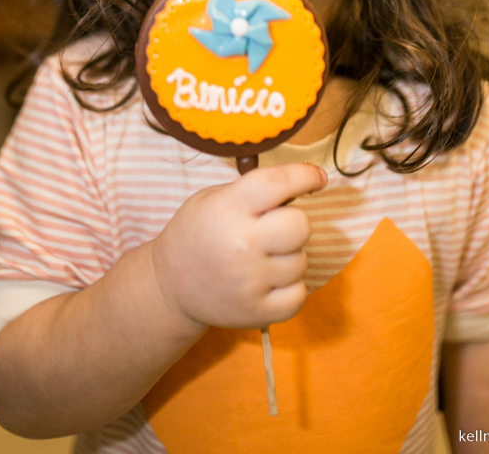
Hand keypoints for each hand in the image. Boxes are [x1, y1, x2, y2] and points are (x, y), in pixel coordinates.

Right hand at [151, 163, 326, 329]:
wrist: (170, 286)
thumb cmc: (198, 233)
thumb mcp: (214, 198)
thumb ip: (253, 191)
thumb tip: (301, 185)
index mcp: (229, 208)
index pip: (279, 183)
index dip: (305, 175)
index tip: (318, 178)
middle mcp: (242, 243)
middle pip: (300, 225)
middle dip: (294, 222)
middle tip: (277, 227)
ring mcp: (251, 281)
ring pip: (302, 260)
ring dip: (289, 256)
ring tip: (263, 257)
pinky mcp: (258, 313)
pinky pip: (299, 294)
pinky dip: (290, 287)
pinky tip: (270, 281)